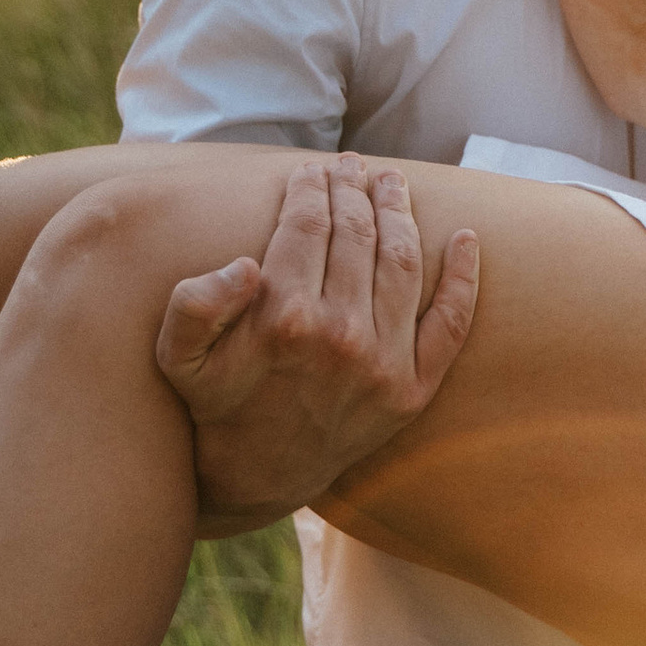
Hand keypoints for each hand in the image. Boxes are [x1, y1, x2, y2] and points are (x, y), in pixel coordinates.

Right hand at [156, 158, 478, 527]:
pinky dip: (464, 278)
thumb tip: (245, 265)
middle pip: (357, 234)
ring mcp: (383, 364)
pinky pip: (451, 325)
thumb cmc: (215, 404)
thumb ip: (196, 304)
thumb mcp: (179, 356)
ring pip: (402, 263)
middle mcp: (341, 336)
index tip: (310, 171)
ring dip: (400, 213)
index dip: (310, 188)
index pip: (307, 224)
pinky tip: (467, 239)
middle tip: (352, 167)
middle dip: (354, 190)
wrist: (257, 478)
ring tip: (392, 183)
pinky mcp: (413, 391)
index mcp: (283, 317)